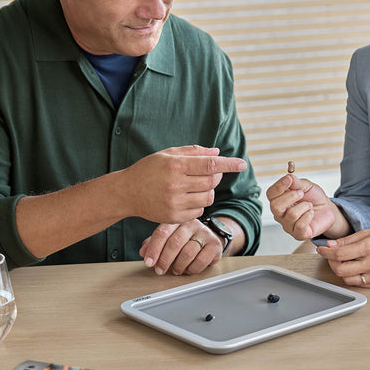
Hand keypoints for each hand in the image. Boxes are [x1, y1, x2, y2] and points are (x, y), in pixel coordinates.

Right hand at [121, 145, 246, 223]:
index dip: (228, 164)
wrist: (127, 192)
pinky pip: (198, 211)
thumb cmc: (148, 170)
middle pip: (211, 182)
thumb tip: (217, 152)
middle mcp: (175, 185)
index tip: (241, 164)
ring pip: (207, 198)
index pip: (210, 165)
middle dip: (215, 176)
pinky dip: (198, 204)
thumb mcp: (167, 154)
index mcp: (175, 166)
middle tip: (208, 172)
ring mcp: (174, 203)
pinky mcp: (173, 217)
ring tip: (196, 185)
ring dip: (207, 191)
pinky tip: (187, 198)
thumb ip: (193, 152)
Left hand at [139, 220, 222, 275]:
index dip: (154, 249)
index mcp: (177, 220)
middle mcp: (191, 224)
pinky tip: (188, 269)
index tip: (148, 262)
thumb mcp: (169, 237)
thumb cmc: (186, 238)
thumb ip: (154, 243)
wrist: (211, 237)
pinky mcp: (214, 245)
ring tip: (175, 270)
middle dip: (164, 260)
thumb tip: (143, 252)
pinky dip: (192, 269)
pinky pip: (201, 261)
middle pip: (174, 243)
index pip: (162, 232)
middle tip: (160, 270)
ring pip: (187, 253)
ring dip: (178, 266)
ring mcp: (204, 233)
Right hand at [266, 175, 346, 239]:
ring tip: (309, 205)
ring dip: (304, 206)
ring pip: (291, 215)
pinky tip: (311, 214)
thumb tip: (288, 177)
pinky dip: (308, 216)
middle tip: (301, 193)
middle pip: (275, 206)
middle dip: (291, 197)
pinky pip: (300, 225)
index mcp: (279, 201)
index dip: (278, 186)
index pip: (270, 194)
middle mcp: (280, 214)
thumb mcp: (306, 186)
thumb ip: (296, 182)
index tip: (289, 179)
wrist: (327, 210)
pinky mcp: (298, 234)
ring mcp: (288, 225)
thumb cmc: (313, 198)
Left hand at [316, 228, 369, 287]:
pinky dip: (351, 276)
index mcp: (369, 248)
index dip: (326, 253)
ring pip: (347, 279)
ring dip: (340, 271)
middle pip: (340, 269)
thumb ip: (346, 240)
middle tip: (331, 256)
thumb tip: (329, 246)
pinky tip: (354, 268)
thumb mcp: (367, 233)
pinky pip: (357, 283)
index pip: (339, 254)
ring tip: (343, 262)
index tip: (321, 250)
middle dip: (331, 263)